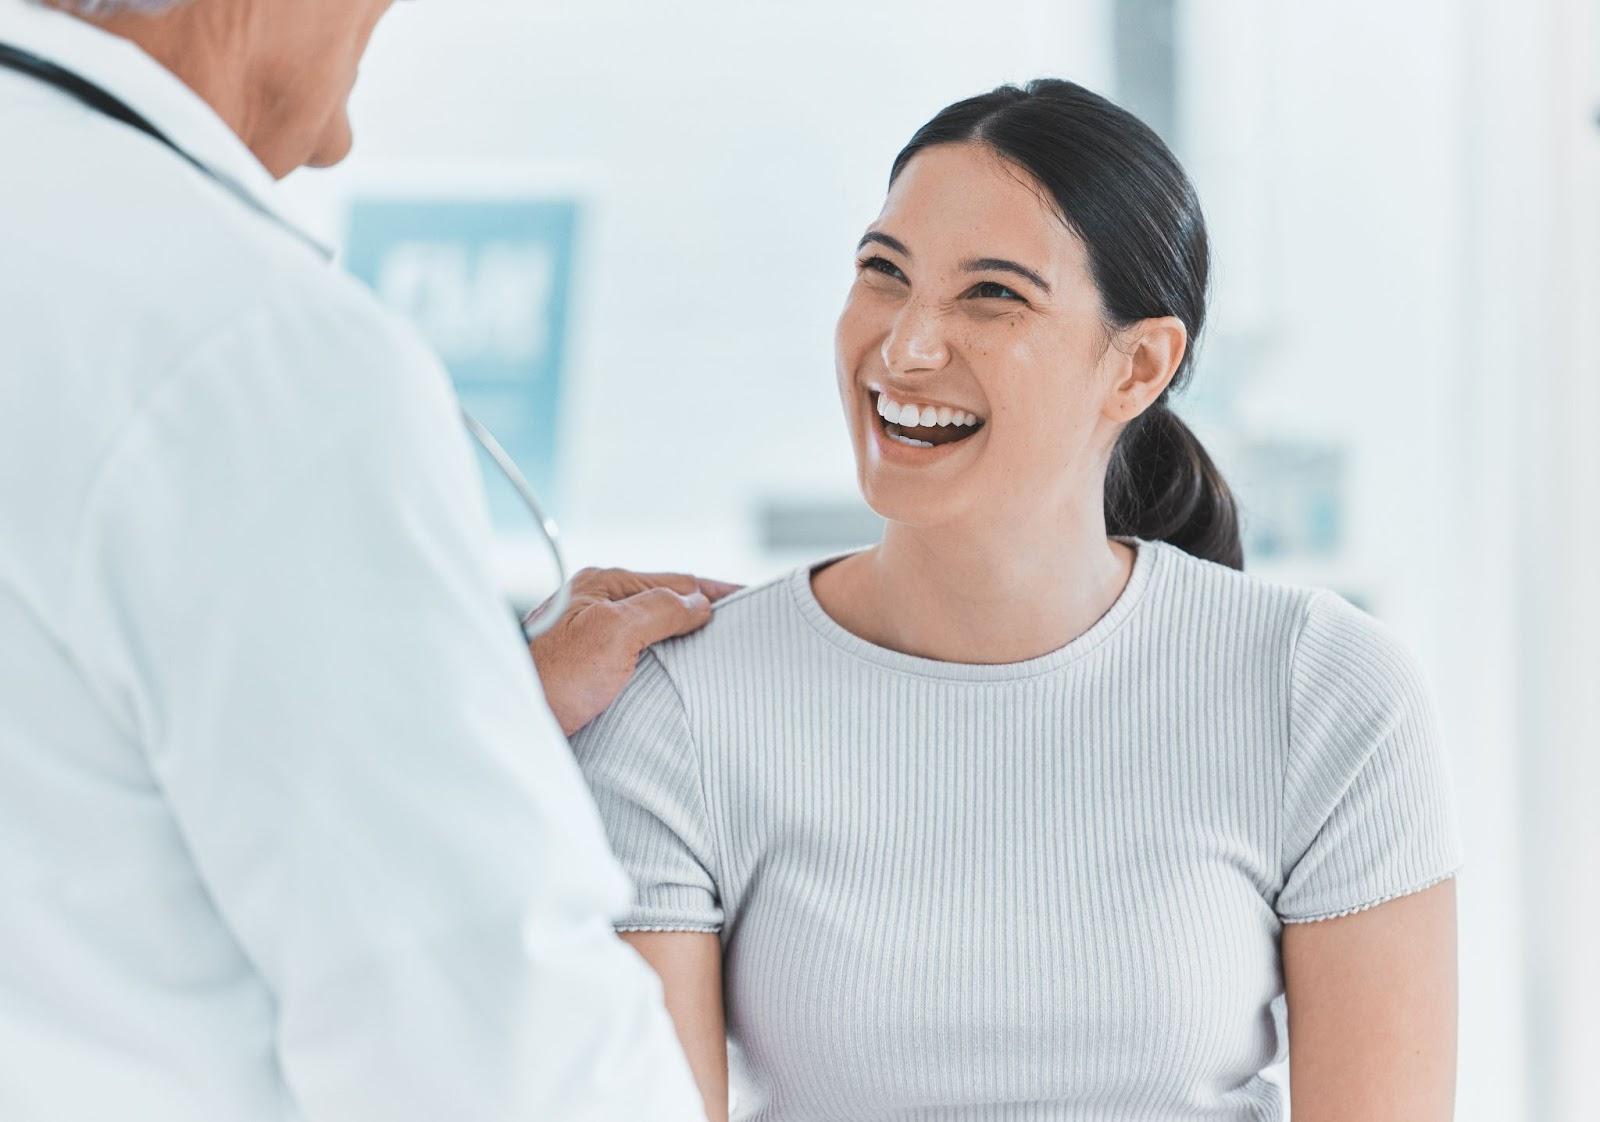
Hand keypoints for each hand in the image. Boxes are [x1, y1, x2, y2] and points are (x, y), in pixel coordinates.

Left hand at [528, 567, 740, 736]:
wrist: (507, 722)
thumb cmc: (550, 679)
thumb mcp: (612, 634)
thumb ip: (660, 610)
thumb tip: (699, 601)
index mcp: (603, 586)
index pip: (677, 580)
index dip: (717, 591)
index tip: (753, 601)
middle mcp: (597, 606)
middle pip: (666, 603)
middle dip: (704, 614)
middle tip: (744, 631)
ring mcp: (591, 637)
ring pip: (653, 631)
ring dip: (684, 641)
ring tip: (718, 655)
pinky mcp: (587, 670)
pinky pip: (638, 657)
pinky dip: (664, 662)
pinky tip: (677, 679)